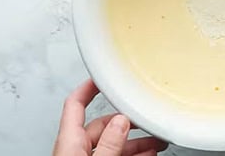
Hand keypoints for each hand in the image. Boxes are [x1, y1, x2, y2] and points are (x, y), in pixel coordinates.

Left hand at [53, 80, 167, 155]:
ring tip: (156, 141)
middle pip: (104, 125)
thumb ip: (109, 142)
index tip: (102, 76)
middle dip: (129, 122)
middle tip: (147, 121)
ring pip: (114, 143)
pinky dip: (133, 153)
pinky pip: (116, 155)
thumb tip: (121, 122)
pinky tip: (147, 153)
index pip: (75, 104)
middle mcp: (76, 149)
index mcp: (69, 142)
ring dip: (136, 141)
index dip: (88, 87)